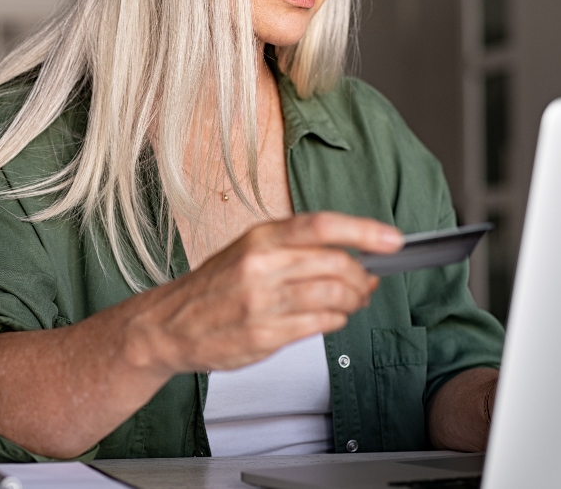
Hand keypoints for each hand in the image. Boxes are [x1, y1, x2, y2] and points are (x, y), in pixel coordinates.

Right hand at [126, 211, 402, 374]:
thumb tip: (352, 254)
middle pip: (337, 264)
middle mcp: (261, 266)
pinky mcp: (264, 334)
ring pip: (334, 296)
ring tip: (351, 302)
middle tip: (367, 283)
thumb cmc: (211, 288)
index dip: (365, 231)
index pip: (322, 226)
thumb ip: (294, 250)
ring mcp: (263, 302)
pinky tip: (330, 318)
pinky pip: (320, 324)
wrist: (168, 325)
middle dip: (363, 277)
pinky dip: (335, 320)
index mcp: (259, 238)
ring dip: (354, 301)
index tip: (392, 240)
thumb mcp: (247, 251)